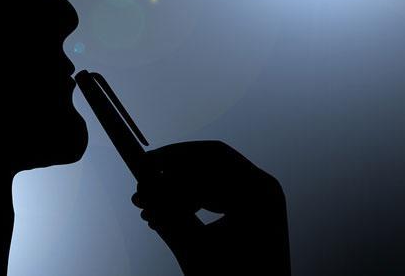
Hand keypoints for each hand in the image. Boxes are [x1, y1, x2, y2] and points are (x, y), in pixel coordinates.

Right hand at [132, 141, 290, 274]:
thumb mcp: (195, 248)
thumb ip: (168, 214)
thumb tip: (141, 190)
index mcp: (258, 193)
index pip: (211, 157)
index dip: (173, 158)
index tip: (143, 166)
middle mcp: (263, 189)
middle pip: (211, 164)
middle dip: (173, 174)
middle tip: (143, 185)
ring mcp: (258, 200)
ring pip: (209, 180)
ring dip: (177, 191)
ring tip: (149, 210)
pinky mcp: (249, 212)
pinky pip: (215, 194)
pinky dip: (190, 202)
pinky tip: (165, 218)